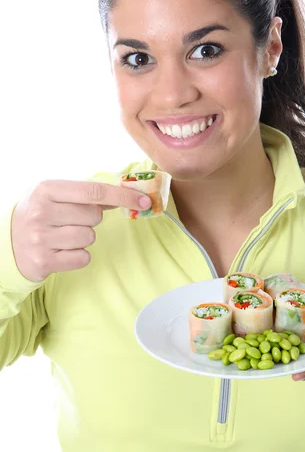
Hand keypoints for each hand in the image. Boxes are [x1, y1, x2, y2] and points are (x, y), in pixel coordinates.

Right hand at [11, 180, 151, 282]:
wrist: (6, 243)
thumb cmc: (40, 214)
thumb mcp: (55, 195)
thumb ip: (87, 193)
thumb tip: (127, 194)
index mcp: (46, 189)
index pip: (94, 191)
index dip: (123, 195)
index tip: (144, 200)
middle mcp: (41, 212)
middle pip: (94, 216)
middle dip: (91, 219)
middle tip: (71, 220)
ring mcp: (41, 238)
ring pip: (89, 237)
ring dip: (84, 237)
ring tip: (63, 235)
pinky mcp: (44, 262)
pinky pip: (83, 257)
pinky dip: (78, 255)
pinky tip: (61, 250)